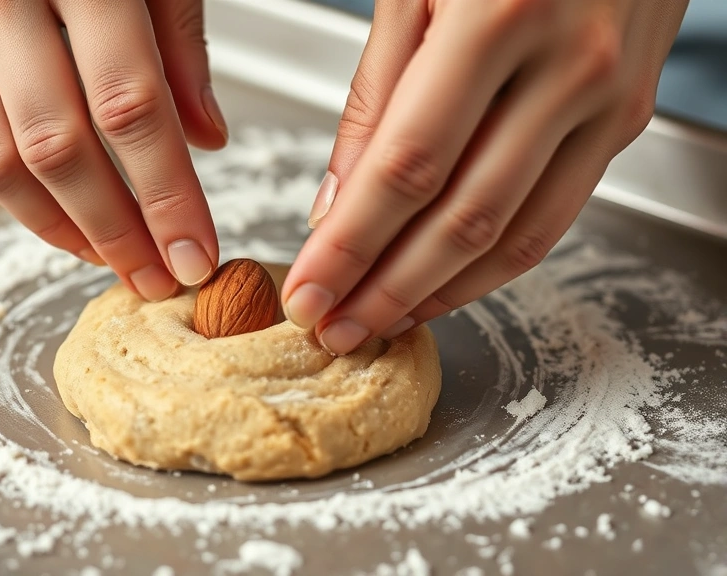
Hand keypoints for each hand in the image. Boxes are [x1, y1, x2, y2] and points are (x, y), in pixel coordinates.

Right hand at [0, 0, 226, 300]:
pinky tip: (69, 223)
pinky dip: (22, 197)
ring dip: (63, 228)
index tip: (196, 251)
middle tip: (158, 275)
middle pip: (58, 144)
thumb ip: (180, 44)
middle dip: (116, 227)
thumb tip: (206, 141)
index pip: (129, 103)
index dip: (166, 191)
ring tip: (116, 262)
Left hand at [282, 0, 688, 354]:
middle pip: (460, 216)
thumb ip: (376, 93)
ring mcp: (609, 98)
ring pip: (514, 234)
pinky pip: (555, 214)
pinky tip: (446, 284)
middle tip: (333, 328)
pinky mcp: (627, 117)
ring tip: (379, 321)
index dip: (351, 244)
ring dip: (439, 292)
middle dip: (385, 288)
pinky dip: (494, 265)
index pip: (406, 167)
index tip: (308, 292)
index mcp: (499, 15)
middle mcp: (568, 65)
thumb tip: (337, 202)